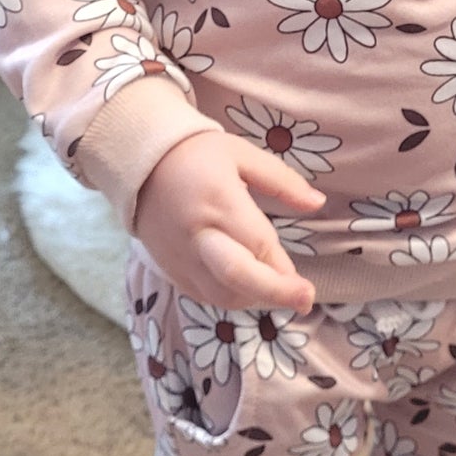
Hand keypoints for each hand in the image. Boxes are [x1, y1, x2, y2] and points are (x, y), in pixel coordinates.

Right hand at [134, 130, 324, 313]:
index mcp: (219, 202)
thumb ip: (281, 181)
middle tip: (303, 301)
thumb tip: (317, 202)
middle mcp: (199, 235)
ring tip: (276, 289)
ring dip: (254, 297)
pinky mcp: (170, 268)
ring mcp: (181, 256)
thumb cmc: (195, 154)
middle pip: (238, 276)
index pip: (258, 244)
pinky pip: (203, 295)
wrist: (138, 162)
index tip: (307, 288)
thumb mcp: (242, 155)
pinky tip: (247, 287)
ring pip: (221, 294)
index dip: (284, 271)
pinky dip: (229, 296)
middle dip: (275, 294)